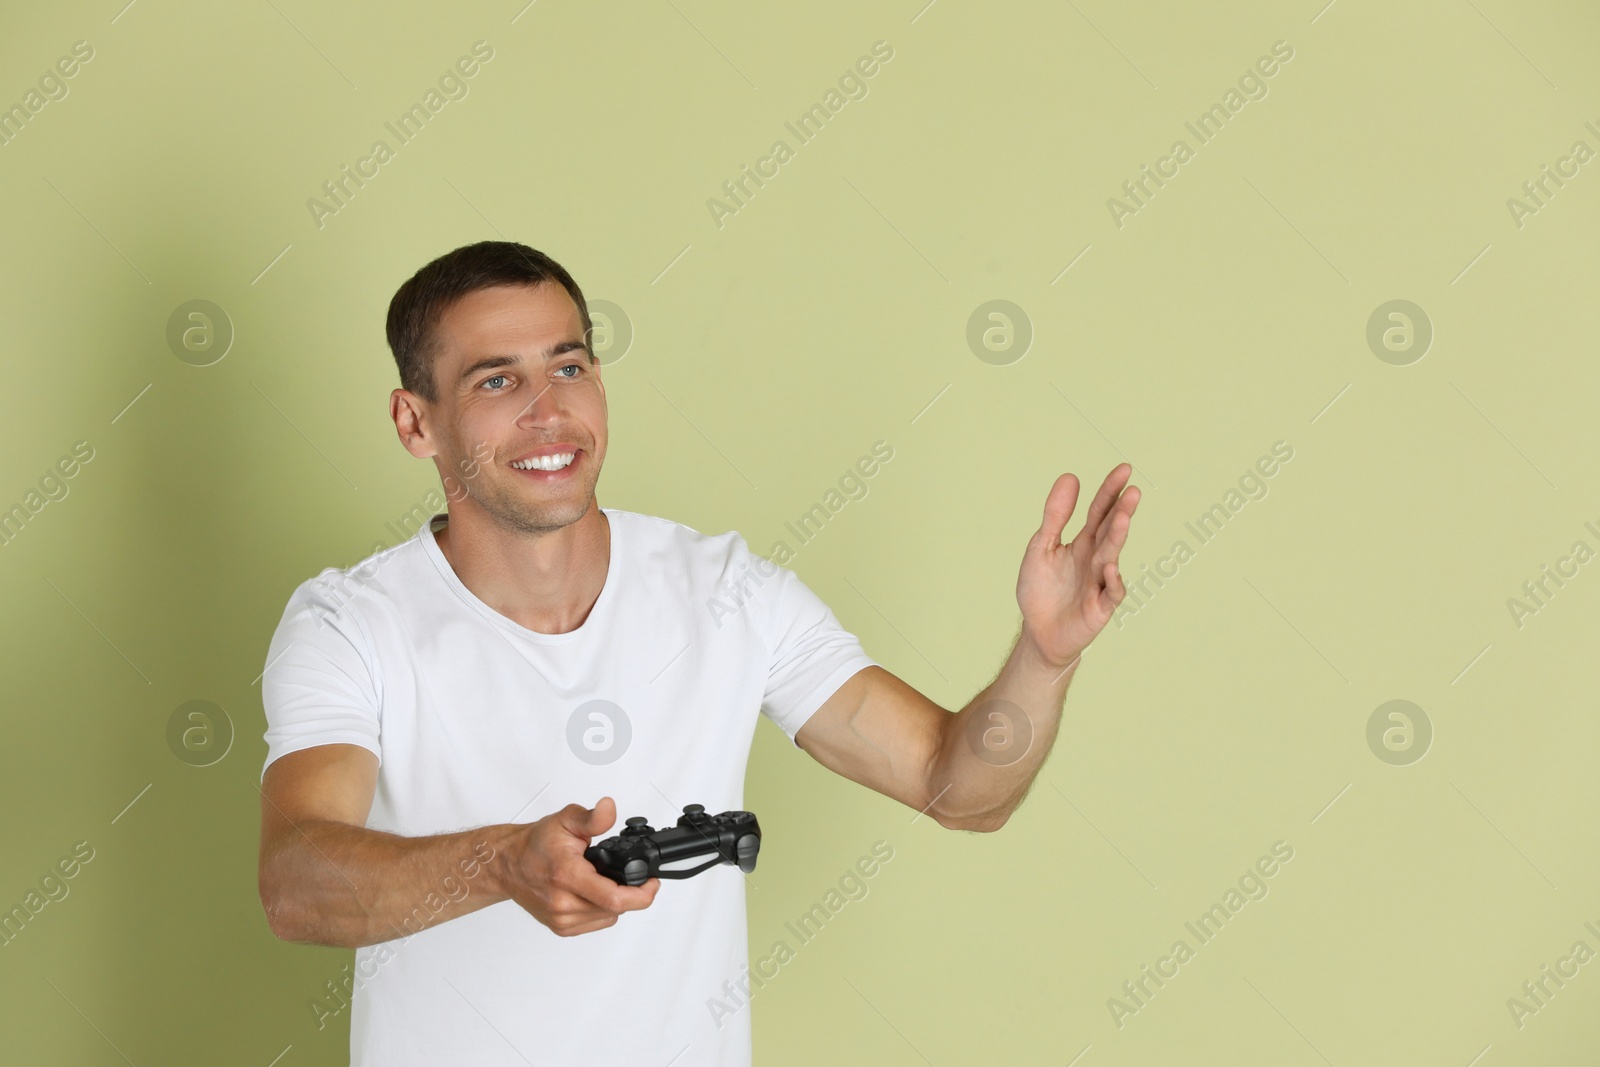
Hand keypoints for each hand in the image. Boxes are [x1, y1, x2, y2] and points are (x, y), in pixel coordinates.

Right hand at [494, 796, 659, 936]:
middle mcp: (563, 902)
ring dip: (614, 901)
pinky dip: (601, 909)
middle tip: (628, 874)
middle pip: (615, 908)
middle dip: (629, 892)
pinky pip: (596, 922)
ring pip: (608, 917)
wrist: (508, 865)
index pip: (614, 898)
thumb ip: (592, 818)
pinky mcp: (561, 928)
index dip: (641, 894)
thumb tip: (610, 809)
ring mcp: (561, 919)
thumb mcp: (566, 820)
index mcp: (567, 875)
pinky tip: (592, 892)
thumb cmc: (535, 845)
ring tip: (602, 879)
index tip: (652, 883)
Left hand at [1015, 463, 1140, 669]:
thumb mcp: (1042, 547)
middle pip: (1111, 530)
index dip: (1110, 491)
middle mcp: (1096, 558)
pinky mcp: (1100, 607)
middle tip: (1133, 490)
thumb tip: (1070, 476)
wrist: (1039, 633)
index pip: (1100, 512)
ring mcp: (1100, 582)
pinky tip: (1108, 568)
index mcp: (1083, 542)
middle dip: (1121, 510)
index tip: (1124, 469)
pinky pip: (1111, 592)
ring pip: (1112, 556)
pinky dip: (1111, 581)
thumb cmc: (1041, 590)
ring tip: (1123, 517)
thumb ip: (1055, 515)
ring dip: (1118, 537)